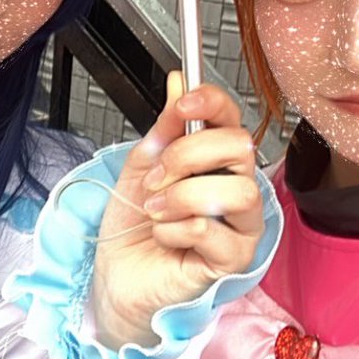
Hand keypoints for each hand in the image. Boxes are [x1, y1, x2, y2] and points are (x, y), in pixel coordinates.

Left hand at [92, 74, 263, 348]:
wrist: (116, 276)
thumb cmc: (133, 226)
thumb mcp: (141, 166)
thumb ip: (165, 128)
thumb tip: (178, 82)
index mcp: (217, 162)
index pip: (232, 119)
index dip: (213, 103)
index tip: (184, 102)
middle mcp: (237, 188)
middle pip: (242, 148)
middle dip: (188, 155)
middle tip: (156, 176)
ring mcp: (242, 226)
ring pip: (239, 191)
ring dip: (183, 196)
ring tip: (157, 210)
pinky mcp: (234, 260)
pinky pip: (212, 231)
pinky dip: (176, 229)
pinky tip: (165, 236)